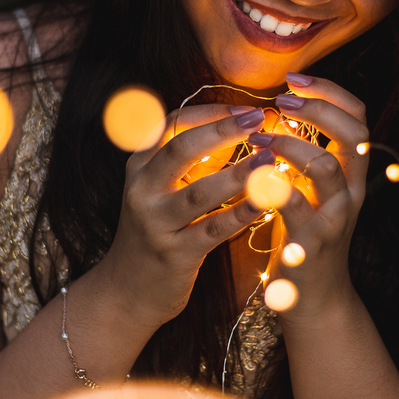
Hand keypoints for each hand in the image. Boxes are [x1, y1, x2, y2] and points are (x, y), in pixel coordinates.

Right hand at [99, 103, 267, 327]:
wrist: (127, 289)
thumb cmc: (156, 229)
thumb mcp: (161, 187)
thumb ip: (192, 159)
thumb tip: (239, 127)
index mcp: (139, 165)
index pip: (172, 123)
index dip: (211, 113)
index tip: (248, 109)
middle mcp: (142, 189)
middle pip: (180, 148)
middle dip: (223, 130)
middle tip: (260, 119)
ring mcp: (155, 222)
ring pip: (200, 191)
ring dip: (239, 173)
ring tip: (271, 158)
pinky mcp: (174, 253)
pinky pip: (214, 229)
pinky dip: (243, 213)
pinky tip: (268, 201)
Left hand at [260, 74, 369, 319]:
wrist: (313, 298)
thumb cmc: (303, 234)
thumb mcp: (312, 190)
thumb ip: (307, 153)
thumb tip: (283, 108)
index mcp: (352, 174)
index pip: (358, 118)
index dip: (330, 92)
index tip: (294, 80)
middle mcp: (352, 192)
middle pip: (353, 135)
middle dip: (317, 108)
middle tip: (280, 100)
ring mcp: (334, 218)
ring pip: (325, 167)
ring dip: (290, 143)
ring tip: (258, 136)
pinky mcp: (310, 243)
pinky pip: (293, 206)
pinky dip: (270, 184)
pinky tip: (249, 173)